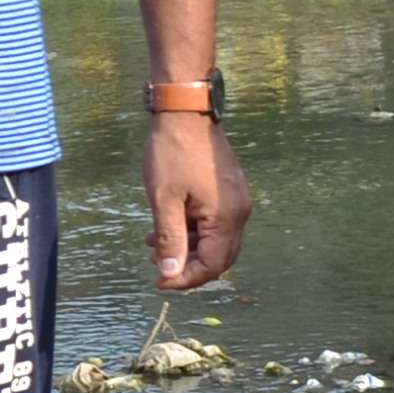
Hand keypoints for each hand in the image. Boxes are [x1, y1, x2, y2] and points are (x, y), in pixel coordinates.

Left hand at [148, 113, 250, 290]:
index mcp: (227, 217)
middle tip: (159, 270)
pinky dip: (193, 230)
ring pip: (215, 239)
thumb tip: (170, 274)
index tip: (160, 282)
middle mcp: (239, 211)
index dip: (186, 278)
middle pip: (219, 256)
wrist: (185, 110)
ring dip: (187, 247)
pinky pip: (215, 221)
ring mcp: (237, 199)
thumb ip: (170, 239)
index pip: (213, 264)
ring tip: (154, 246)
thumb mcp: (164, 199)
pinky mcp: (229, 189)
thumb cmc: (172, 152)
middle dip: (188, 267)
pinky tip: (166, 227)